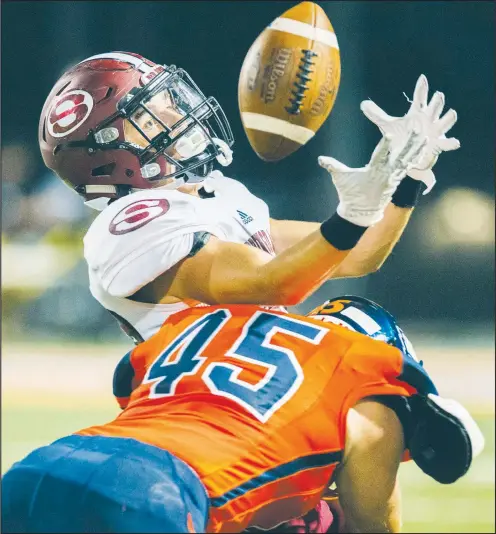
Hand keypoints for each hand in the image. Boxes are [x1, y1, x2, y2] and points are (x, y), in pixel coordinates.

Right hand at [319, 130, 426, 226]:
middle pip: (399, 156)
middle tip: (418, 131)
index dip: (385, 146)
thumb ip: (332, 166)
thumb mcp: (340, 179)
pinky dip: (415, 159)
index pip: (379, 156)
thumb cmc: (349, 194)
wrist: (360, 213)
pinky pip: (408, 168)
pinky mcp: (396, 181)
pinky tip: (422, 150)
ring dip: (416, 149)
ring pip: (406, 161)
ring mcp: (393, 178)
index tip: (390, 134)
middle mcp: (385, 174)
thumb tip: (320, 158)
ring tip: (425, 137)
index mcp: (372, 172)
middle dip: (408, 144)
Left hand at [361, 74, 459, 193]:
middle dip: (437, 102)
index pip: (420, 97)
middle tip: (438, 95)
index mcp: (417, 112)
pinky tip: (455, 143)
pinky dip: (451, 143)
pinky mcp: (438, 144)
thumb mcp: (388, 125)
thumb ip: (376, 115)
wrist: (408, 153)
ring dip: (448, 117)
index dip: (421, 88)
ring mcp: (435, 130)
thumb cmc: (402, 135)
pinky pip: (446, 143)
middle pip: (435, 106)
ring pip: (445, 121)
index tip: (422, 78)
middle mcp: (429, 118)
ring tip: (451, 113)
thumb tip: (363, 104)